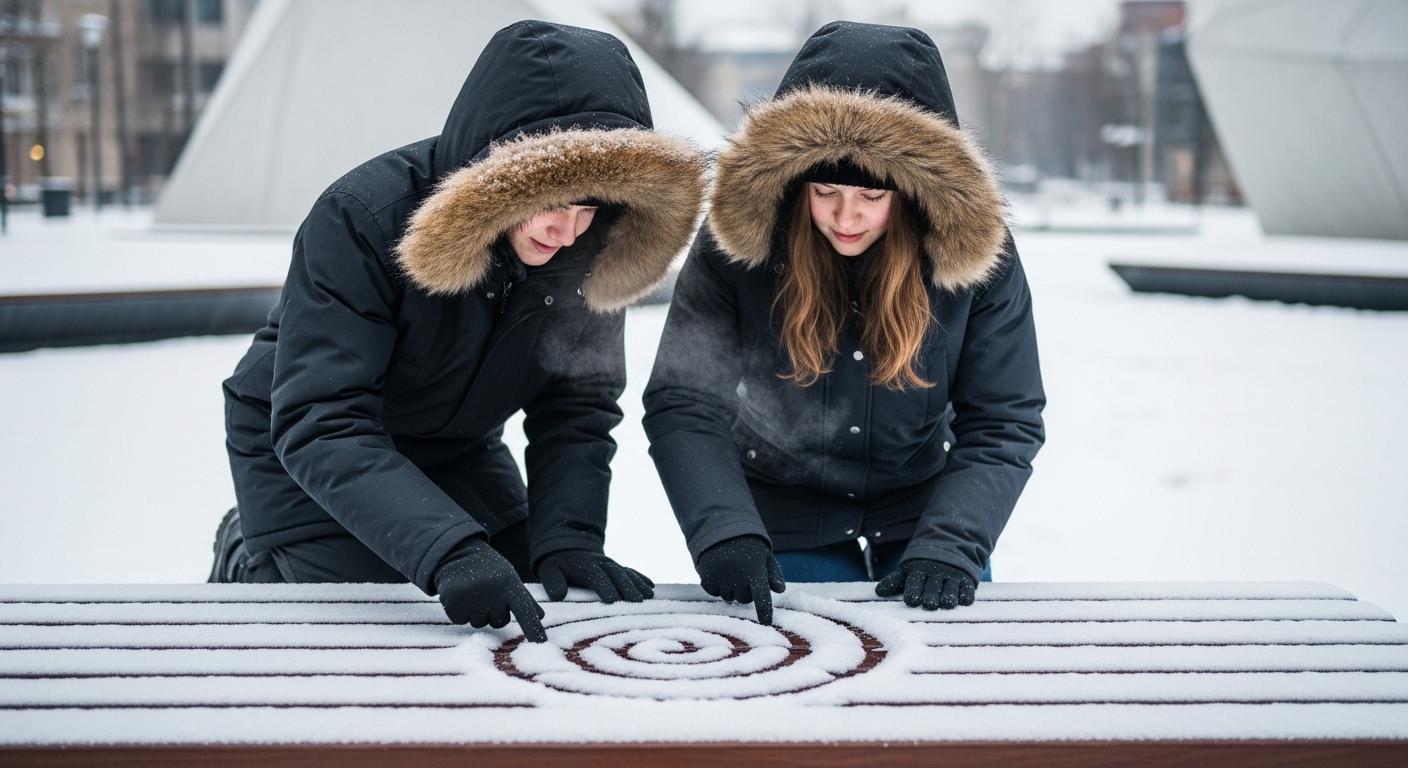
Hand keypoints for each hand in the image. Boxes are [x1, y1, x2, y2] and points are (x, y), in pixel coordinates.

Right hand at [434, 537, 547, 642]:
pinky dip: (458, 611)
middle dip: (491, 612)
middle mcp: (494, 592)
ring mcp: (473, 598)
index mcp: (511, 585)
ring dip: (474, 611)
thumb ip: (525, 599)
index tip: (542, 644)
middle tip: (485, 593)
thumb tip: (542, 616)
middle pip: (497, 622)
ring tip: (471, 591)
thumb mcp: (509, 578)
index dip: (533, 628)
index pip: (525, 611)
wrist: (457, 552)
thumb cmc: (487, 569)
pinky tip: (458, 594)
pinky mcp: (454, 602)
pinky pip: (459, 620)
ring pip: (478, 623)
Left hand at [537, 550, 654, 602]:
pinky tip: (651, 588)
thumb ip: (552, 582)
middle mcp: (601, 562)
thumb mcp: (548, 571)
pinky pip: (631, 571)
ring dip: (637, 584)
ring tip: (647, 597)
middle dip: (627, 587)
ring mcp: (610, 564)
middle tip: (636, 601)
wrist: (567, 550)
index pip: (596, 575)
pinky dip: (641, 578)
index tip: (611, 600)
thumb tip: (558, 595)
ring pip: (626, 572)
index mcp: (584, 564)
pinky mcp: (617, 567)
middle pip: (616, 573)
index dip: (604, 586)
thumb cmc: (557, 566)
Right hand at [695, 536, 785, 624]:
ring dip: (731, 589)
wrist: (720, 528)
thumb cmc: (747, 546)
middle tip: (743, 575)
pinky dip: (716, 586)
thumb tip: (779, 590)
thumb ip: (773, 573)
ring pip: (728, 597)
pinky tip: (719, 572)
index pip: (761, 596)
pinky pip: (713, 592)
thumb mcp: (764, 555)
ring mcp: (720, 577)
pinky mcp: (706, 577)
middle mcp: (737, 575)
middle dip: (746, 591)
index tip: (766, 622)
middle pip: (744, 599)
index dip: (764, 610)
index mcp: (754, 569)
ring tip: (731, 571)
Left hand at [875, 558, 976, 609]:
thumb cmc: (924, 564)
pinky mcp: (967, 580)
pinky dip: (964, 598)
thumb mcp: (908, 569)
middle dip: (930, 601)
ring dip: (946, 602)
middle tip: (930, 603)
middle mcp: (935, 574)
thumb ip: (894, 581)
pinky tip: (961, 599)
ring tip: (944, 602)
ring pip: (949, 596)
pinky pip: (967, 594)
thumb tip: (878, 593)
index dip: (912, 596)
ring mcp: (952, 576)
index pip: (913, 589)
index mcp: (918, 571)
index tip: (913, 600)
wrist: (950, 543)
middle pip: (931, 595)